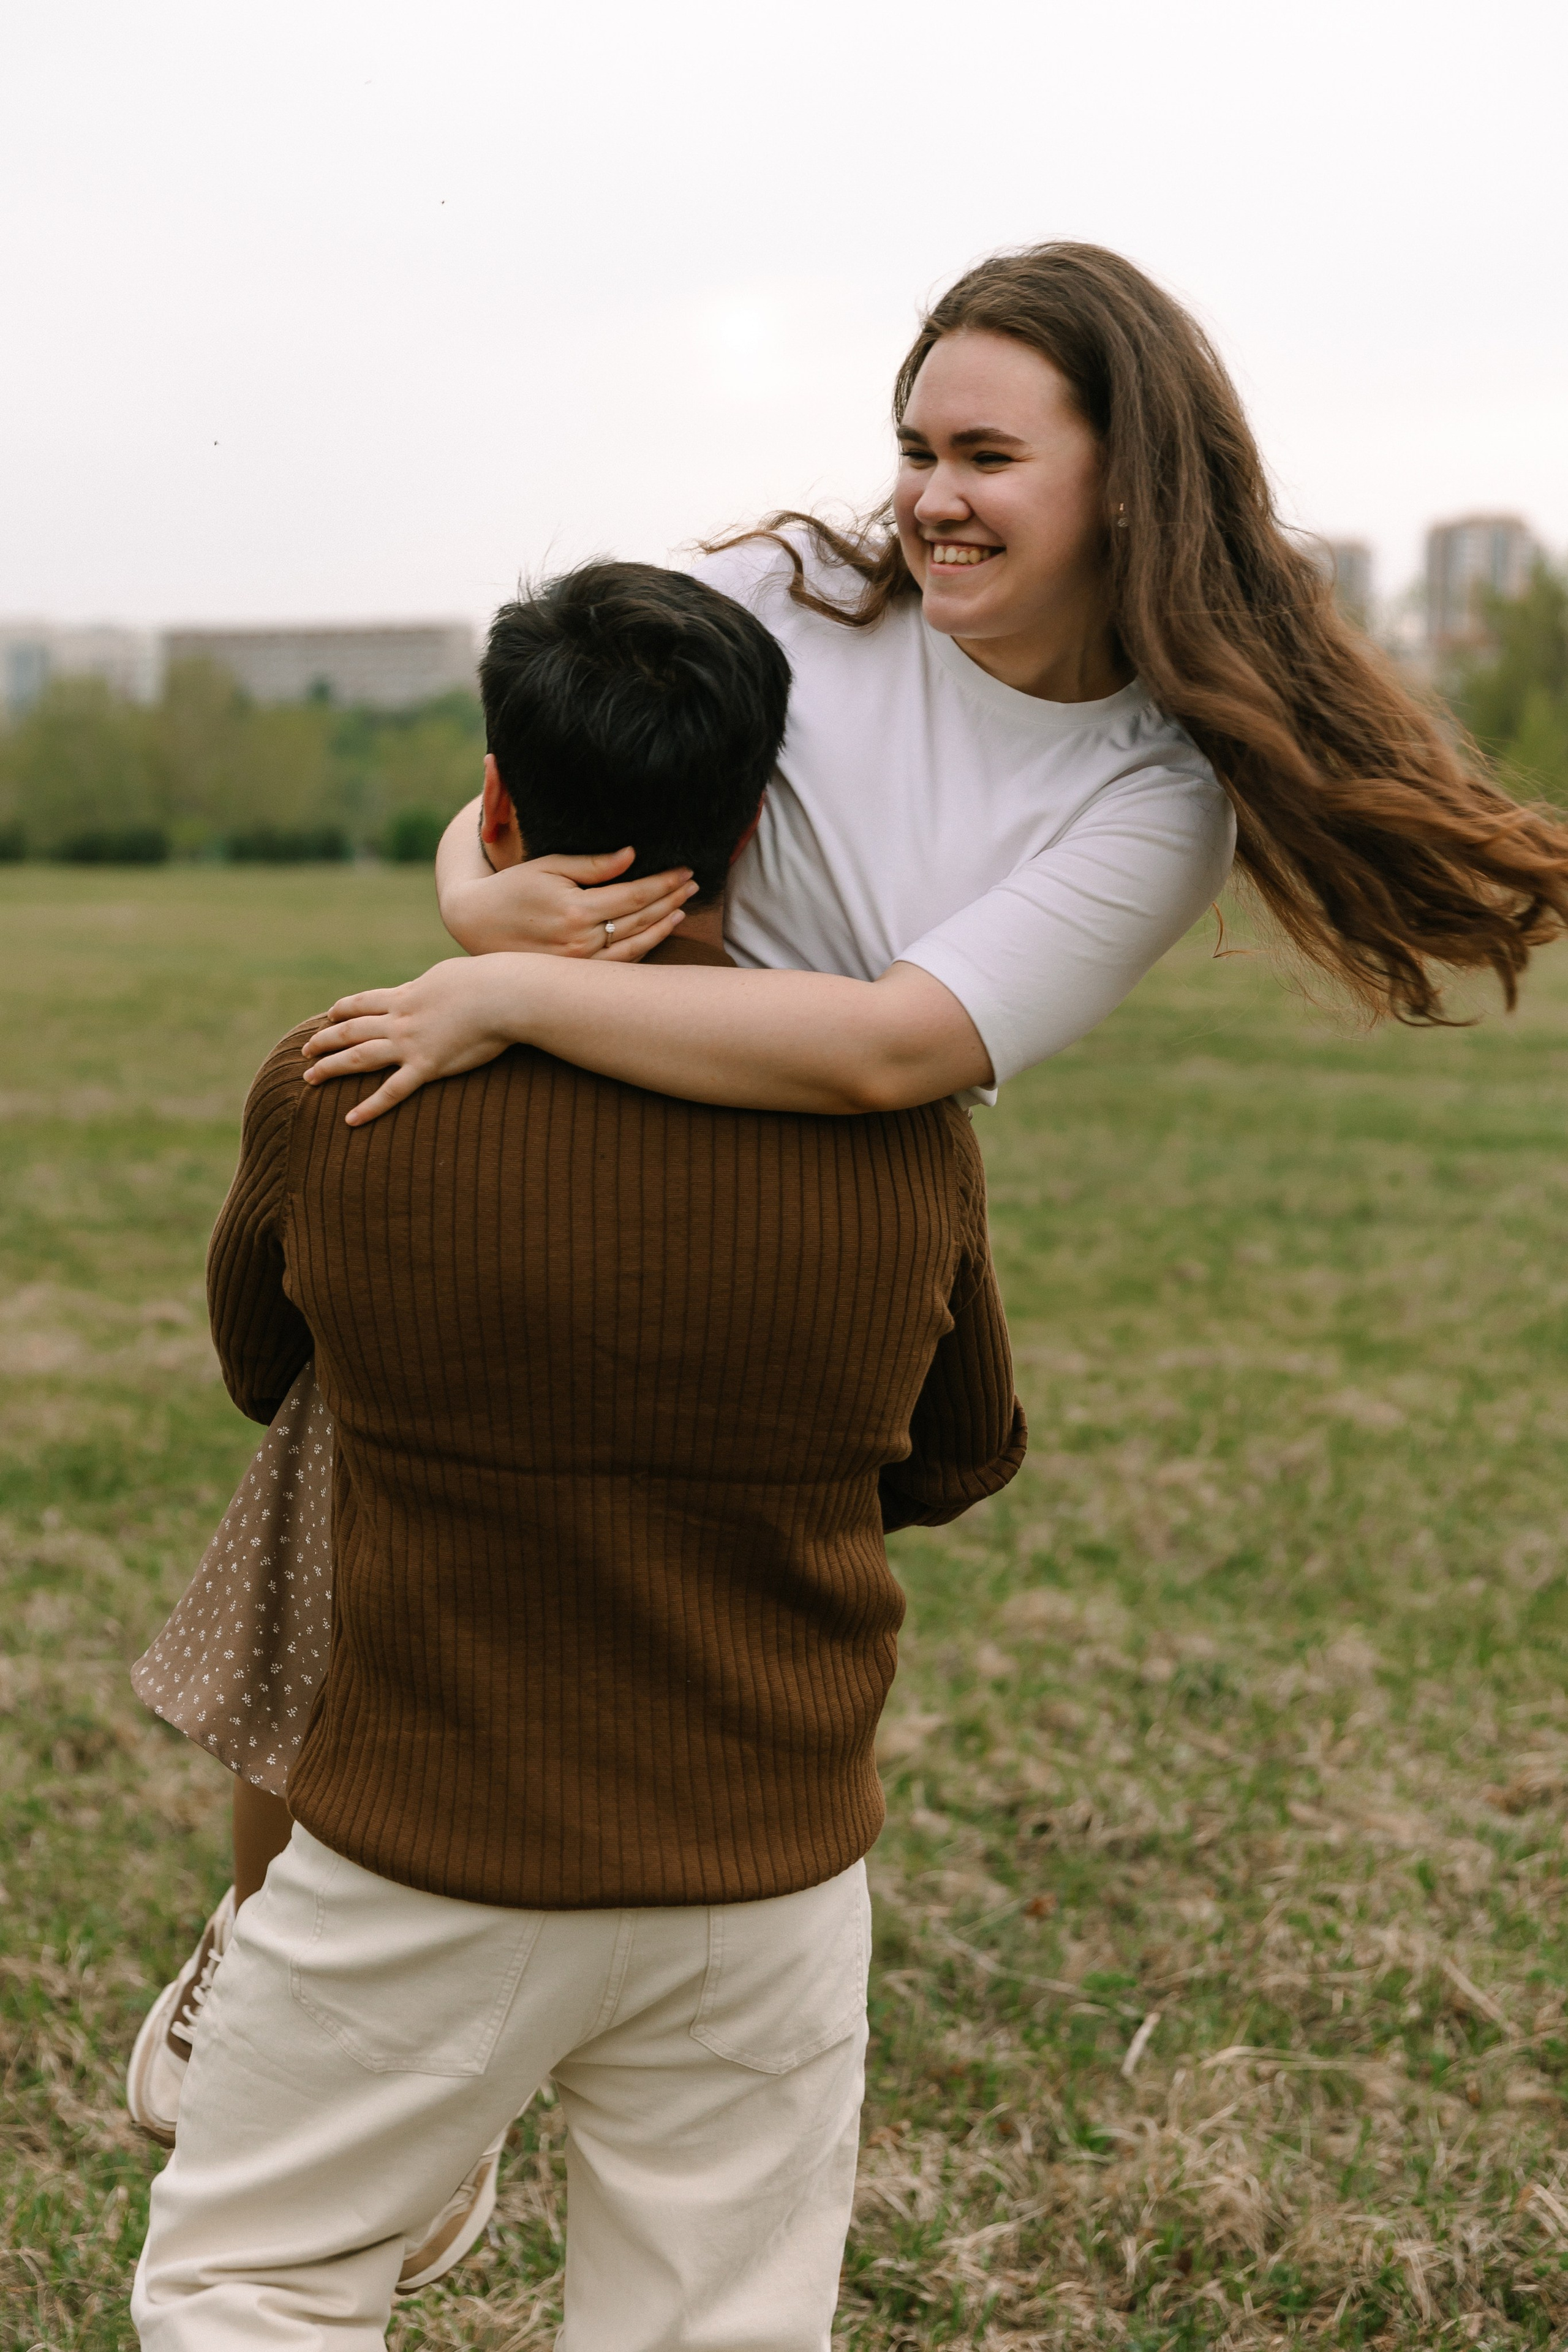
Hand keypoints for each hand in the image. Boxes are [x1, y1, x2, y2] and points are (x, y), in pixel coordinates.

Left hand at [301, 955, 539, 1125]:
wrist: (502, 994)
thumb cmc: (488, 980)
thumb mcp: (452, 974)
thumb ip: (438, 986)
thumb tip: (440, 987)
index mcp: (406, 995)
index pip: (363, 1002)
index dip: (342, 1009)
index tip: (329, 1016)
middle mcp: (399, 1019)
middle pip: (350, 1029)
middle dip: (324, 1040)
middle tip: (305, 1051)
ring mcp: (409, 1043)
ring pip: (358, 1056)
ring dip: (330, 1067)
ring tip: (309, 1078)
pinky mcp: (427, 1066)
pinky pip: (392, 1091)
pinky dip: (370, 1107)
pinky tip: (350, 1120)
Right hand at [441, 848, 696, 959]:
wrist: (476, 925)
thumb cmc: (512, 888)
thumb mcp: (548, 867)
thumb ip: (592, 865)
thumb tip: (631, 855)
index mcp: (576, 910)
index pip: (634, 895)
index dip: (664, 882)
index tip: (685, 870)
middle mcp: (581, 941)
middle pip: (640, 919)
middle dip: (670, 899)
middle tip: (693, 884)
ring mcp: (580, 964)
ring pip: (635, 945)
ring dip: (663, 925)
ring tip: (683, 906)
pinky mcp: (576, 976)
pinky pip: (620, 965)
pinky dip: (643, 948)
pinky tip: (658, 932)